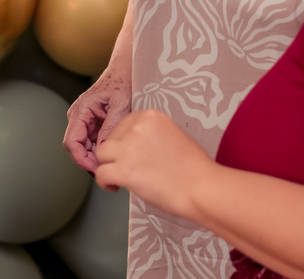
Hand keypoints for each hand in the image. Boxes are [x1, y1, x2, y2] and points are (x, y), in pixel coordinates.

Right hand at [63, 69, 131, 173]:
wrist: (126, 71)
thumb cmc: (123, 83)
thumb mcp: (121, 106)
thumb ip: (110, 127)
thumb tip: (103, 150)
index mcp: (81, 110)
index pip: (72, 142)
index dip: (82, 160)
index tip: (97, 169)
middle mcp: (79, 117)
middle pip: (77, 148)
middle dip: (90, 162)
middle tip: (109, 172)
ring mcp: (85, 121)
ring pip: (86, 148)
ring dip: (97, 158)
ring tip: (115, 164)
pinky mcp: (94, 125)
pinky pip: (94, 143)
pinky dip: (102, 151)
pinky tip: (115, 155)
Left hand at [94, 109, 213, 222]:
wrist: (201, 187)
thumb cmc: (195, 168)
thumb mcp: (174, 137)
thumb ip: (153, 136)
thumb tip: (138, 148)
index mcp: (151, 117)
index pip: (125, 124)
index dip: (126, 140)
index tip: (132, 152)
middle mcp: (137, 127)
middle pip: (112, 137)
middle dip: (117, 152)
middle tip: (129, 168)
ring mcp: (128, 148)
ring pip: (101, 153)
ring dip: (108, 164)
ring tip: (118, 176)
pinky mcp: (123, 170)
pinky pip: (101, 173)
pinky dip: (104, 182)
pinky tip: (114, 187)